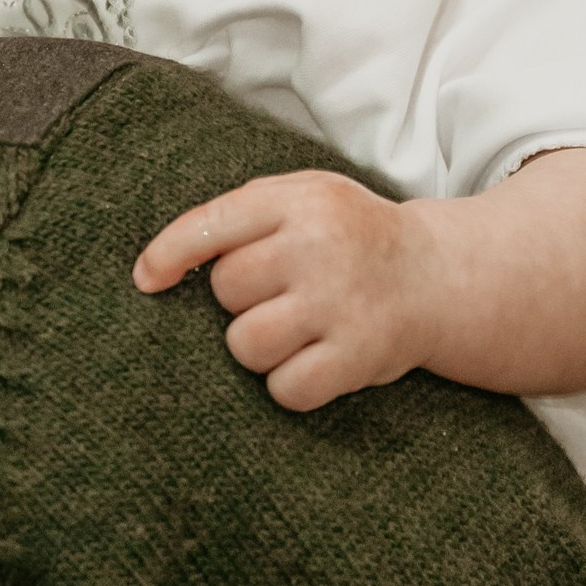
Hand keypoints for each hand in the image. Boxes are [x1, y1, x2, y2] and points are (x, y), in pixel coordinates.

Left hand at [133, 171, 429, 413]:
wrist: (438, 275)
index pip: (210, 225)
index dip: (168, 254)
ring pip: (246, 345)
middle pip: (226, 291)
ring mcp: (340, 302)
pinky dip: (292, 385)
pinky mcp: (358, 355)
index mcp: (301, 200)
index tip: (147, 280)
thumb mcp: (305, 197)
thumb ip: (240, 215)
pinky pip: (284, 388)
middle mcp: (319, 246)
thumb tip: (152, 268)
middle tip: (285, 293)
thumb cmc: (350, 237)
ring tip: (299, 329)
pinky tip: (317, 361)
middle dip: (244, 300)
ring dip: (262, 347)